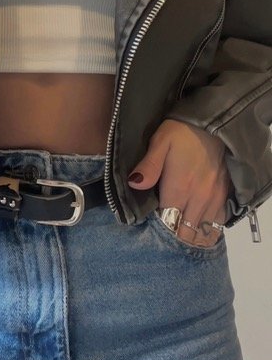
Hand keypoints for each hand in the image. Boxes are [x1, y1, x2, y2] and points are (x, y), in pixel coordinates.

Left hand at [127, 119, 230, 246]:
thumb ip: (149, 166)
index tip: (150, 230)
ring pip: (203, 232)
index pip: (168, 224)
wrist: (213, 122)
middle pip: (186, 232)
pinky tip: (198, 227)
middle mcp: (198, 199)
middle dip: (174, 237)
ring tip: (179, 235)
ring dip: (191, 236)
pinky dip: (208, 229)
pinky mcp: (225, 195)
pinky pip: (218, 223)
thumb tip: (134, 184)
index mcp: (179, 189)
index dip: (159, 231)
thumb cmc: (181, 132)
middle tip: (163, 235)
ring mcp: (214, 198)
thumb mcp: (160, 142)